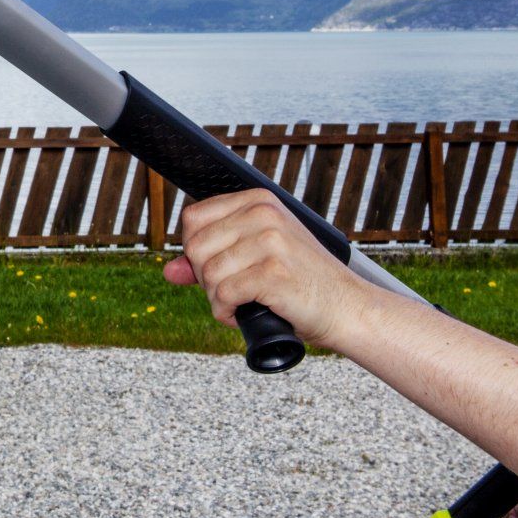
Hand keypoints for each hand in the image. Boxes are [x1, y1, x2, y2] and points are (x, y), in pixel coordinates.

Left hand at [162, 189, 372, 350]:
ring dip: (216, 299)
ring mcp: (270, 241)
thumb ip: (212, 258)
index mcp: (258, 201)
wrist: (348, 309)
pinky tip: (241, 315)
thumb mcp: (256, 259)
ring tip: (239, 304)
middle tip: (230, 291)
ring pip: (208, 273)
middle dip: (204, 277)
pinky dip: (225, 313)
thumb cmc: (301, 284)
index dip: (195, 250)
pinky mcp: (273, 272)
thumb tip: (169, 270)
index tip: (216, 269)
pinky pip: (223, 294)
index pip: (193, 218)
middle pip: (195, 246)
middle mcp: (263, 214)